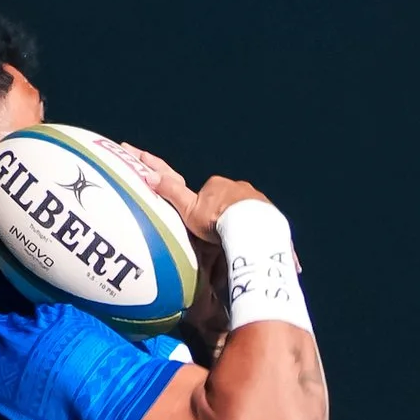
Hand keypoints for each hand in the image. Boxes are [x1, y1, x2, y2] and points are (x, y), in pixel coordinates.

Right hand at [116, 144, 270, 242]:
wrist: (249, 229)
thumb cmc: (216, 220)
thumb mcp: (188, 208)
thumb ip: (170, 192)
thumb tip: (149, 177)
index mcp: (217, 184)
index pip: (208, 193)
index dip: (204, 210)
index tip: (204, 225)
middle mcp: (239, 187)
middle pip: (228, 201)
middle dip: (225, 215)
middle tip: (220, 235)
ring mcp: (257, 199)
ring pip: (246, 210)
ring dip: (241, 222)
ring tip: (236, 241)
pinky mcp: (270, 212)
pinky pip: (261, 221)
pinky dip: (256, 229)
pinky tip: (252, 242)